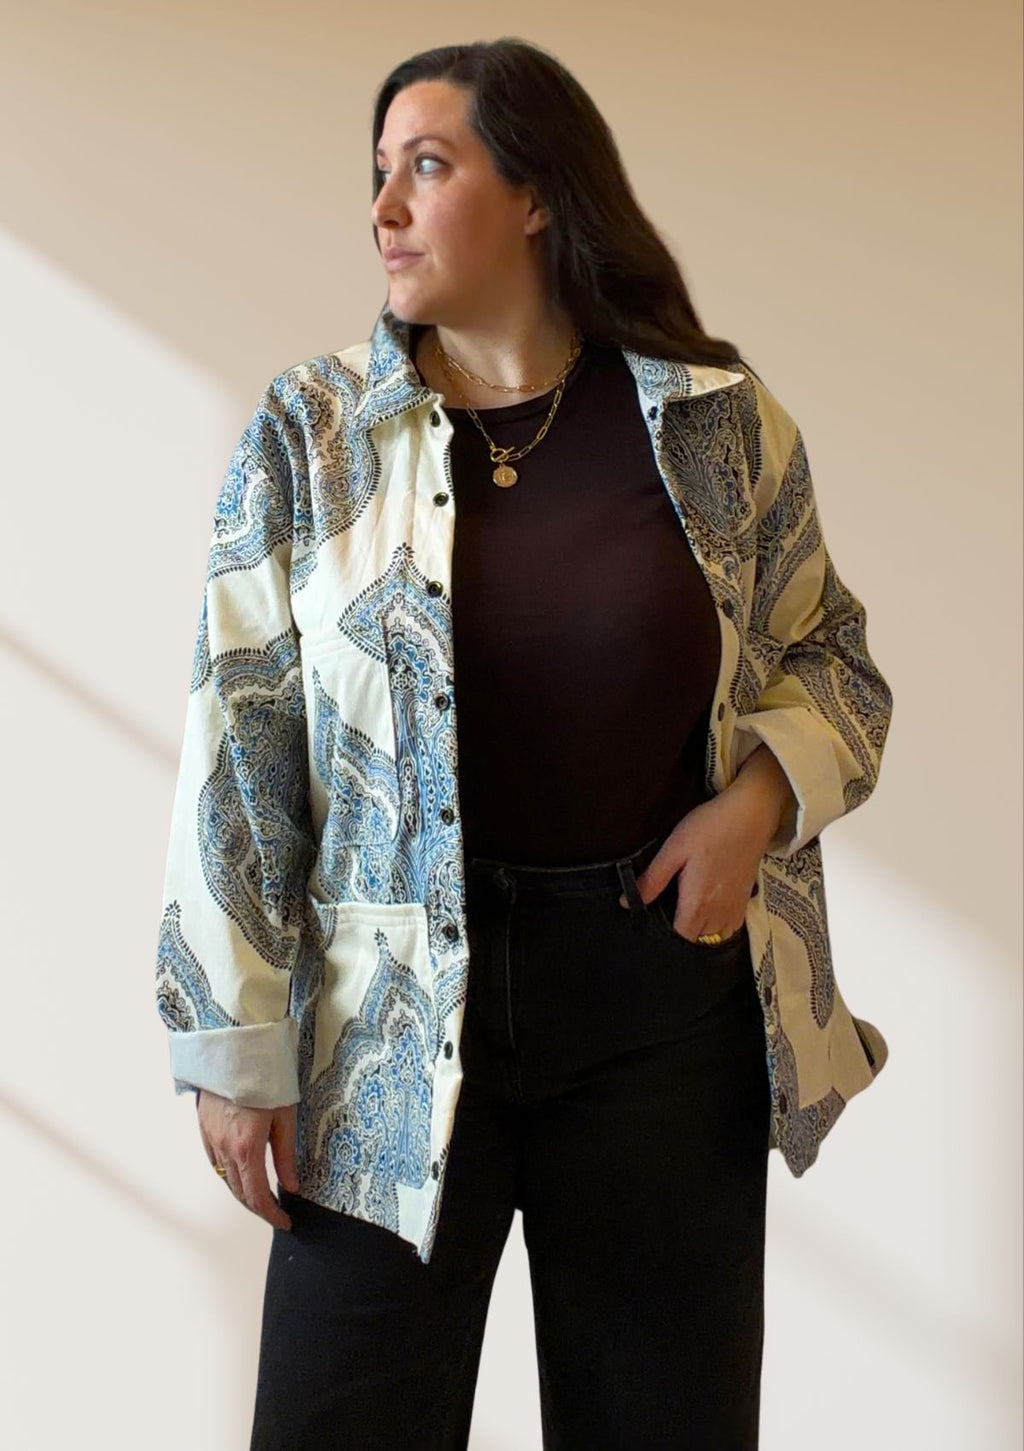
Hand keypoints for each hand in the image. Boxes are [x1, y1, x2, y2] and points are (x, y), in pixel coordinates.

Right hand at [196, 1089, 298, 1230]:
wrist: (235, 1048)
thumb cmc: (265, 1077)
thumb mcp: (285, 1116)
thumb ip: (286, 1155)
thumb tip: (291, 1185)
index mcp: (247, 1148)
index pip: (258, 1195)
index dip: (271, 1214)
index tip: (284, 1221)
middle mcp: (225, 1148)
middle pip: (240, 1191)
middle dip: (258, 1206)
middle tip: (276, 1211)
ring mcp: (211, 1138)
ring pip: (225, 1177)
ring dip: (243, 1190)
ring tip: (262, 1194)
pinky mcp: (204, 1126)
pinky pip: (215, 1160)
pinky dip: (229, 1172)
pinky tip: (241, 1170)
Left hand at [620, 784, 778, 942]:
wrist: (751, 815)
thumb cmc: (708, 828)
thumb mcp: (673, 850)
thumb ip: (652, 880)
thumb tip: (625, 903)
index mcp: (697, 903)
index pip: (681, 938)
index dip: (666, 936)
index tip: (656, 922)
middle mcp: (718, 912)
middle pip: (698, 940)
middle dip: (683, 934)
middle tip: (669, 913)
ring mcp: (735, 908)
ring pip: (716, 937)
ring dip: (702, 932)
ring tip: (688, 914)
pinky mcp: (746, 900)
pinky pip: (731, 928)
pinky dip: (719, 927)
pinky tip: (709, 911)